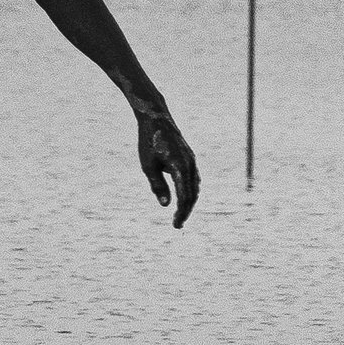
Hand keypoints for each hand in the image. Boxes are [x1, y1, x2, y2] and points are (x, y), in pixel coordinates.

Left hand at [137, 110, 198, 228]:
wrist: (156, 119)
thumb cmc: (149, 142)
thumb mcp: (148, 166)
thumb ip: (158, 186)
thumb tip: (166, 205)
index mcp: (180, 167)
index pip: (185, 196)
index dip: (181, 212)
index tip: (176, 225)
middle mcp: (189, 164)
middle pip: (192, 194)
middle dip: (186, 211)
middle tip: (178, 225)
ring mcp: (191, 160)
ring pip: (195, 186)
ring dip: (189, 202)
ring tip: (181, 214)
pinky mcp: (189, 158)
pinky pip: (194, 178)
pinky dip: (191, 190)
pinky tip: (185, 198)